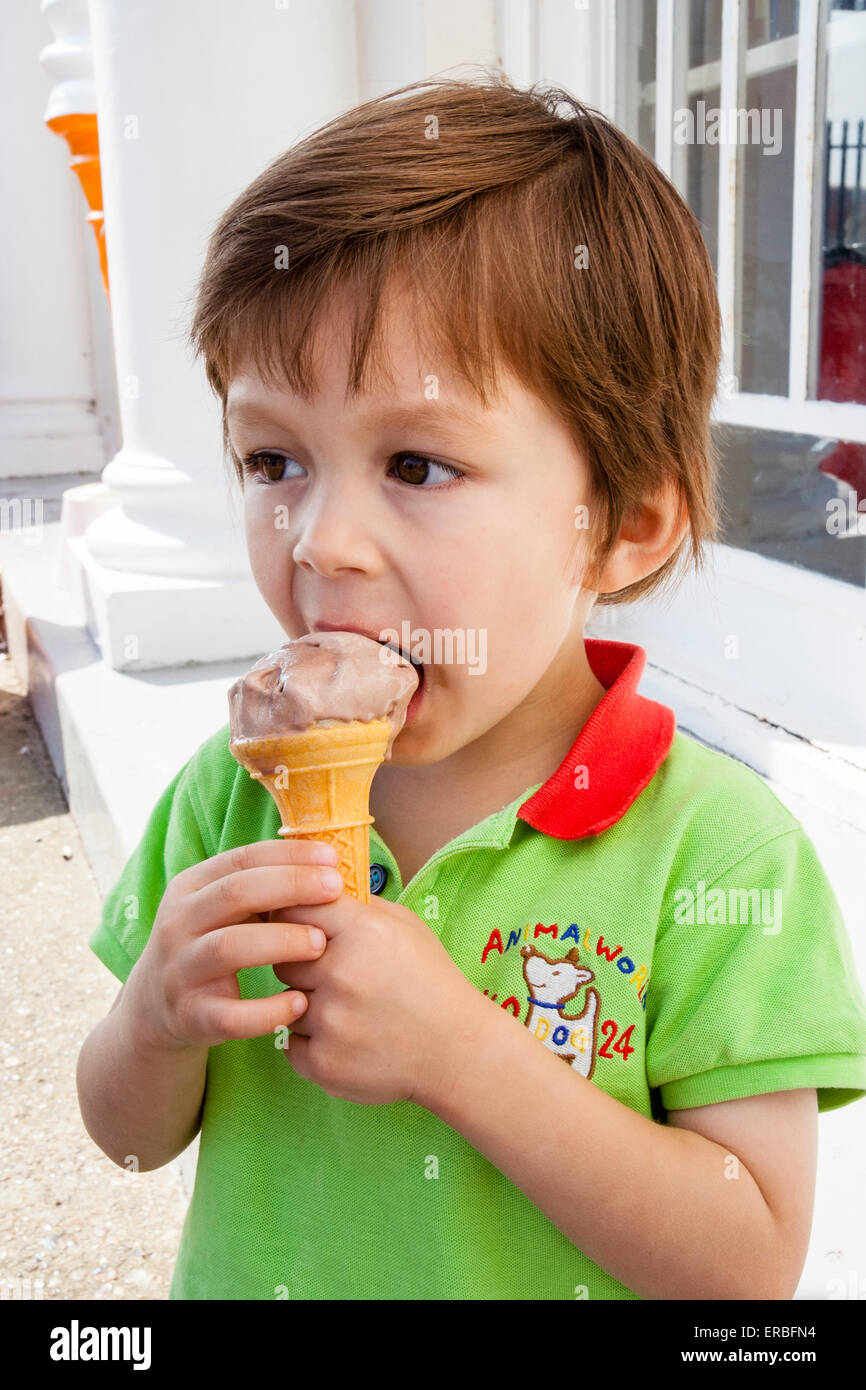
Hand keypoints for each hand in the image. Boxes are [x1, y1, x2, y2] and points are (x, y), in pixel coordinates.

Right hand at [122, 839, 344, 1050]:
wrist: (155, 1007)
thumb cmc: (210, 943)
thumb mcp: (222, 909)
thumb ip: (262, 888)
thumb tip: (328, 865)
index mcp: (190, 887)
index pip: (241, 860)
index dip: (289, 855)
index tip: (332, 859)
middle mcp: (178, 923)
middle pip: (235, 893)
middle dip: (291, 886)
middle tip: (334, 891)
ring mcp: (181, 971)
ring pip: (229, 948)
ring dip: (280, 941)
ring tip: (320, 943)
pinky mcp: (191, 1016)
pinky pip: (230, 1016)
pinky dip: (267, 1011)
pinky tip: (300, 1003)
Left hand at [272, 889, 485, 1106]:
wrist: (457, 1050)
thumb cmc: (431, 981)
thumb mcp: (405, 926)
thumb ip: (359, 905)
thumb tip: (315, 886)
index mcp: (362, 931)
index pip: (294, 906)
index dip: (293, 916)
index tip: (300, 927)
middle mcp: (341, 972)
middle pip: (284, 958)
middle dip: (304, 966)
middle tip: (340, 978)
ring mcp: (330, 1020)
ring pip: (286, 1002)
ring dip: (308, 1006)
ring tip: (350, 1011)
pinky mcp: (323, 1062)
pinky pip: (290, 1042)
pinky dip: (312, 1043)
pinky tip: (349, 1039)